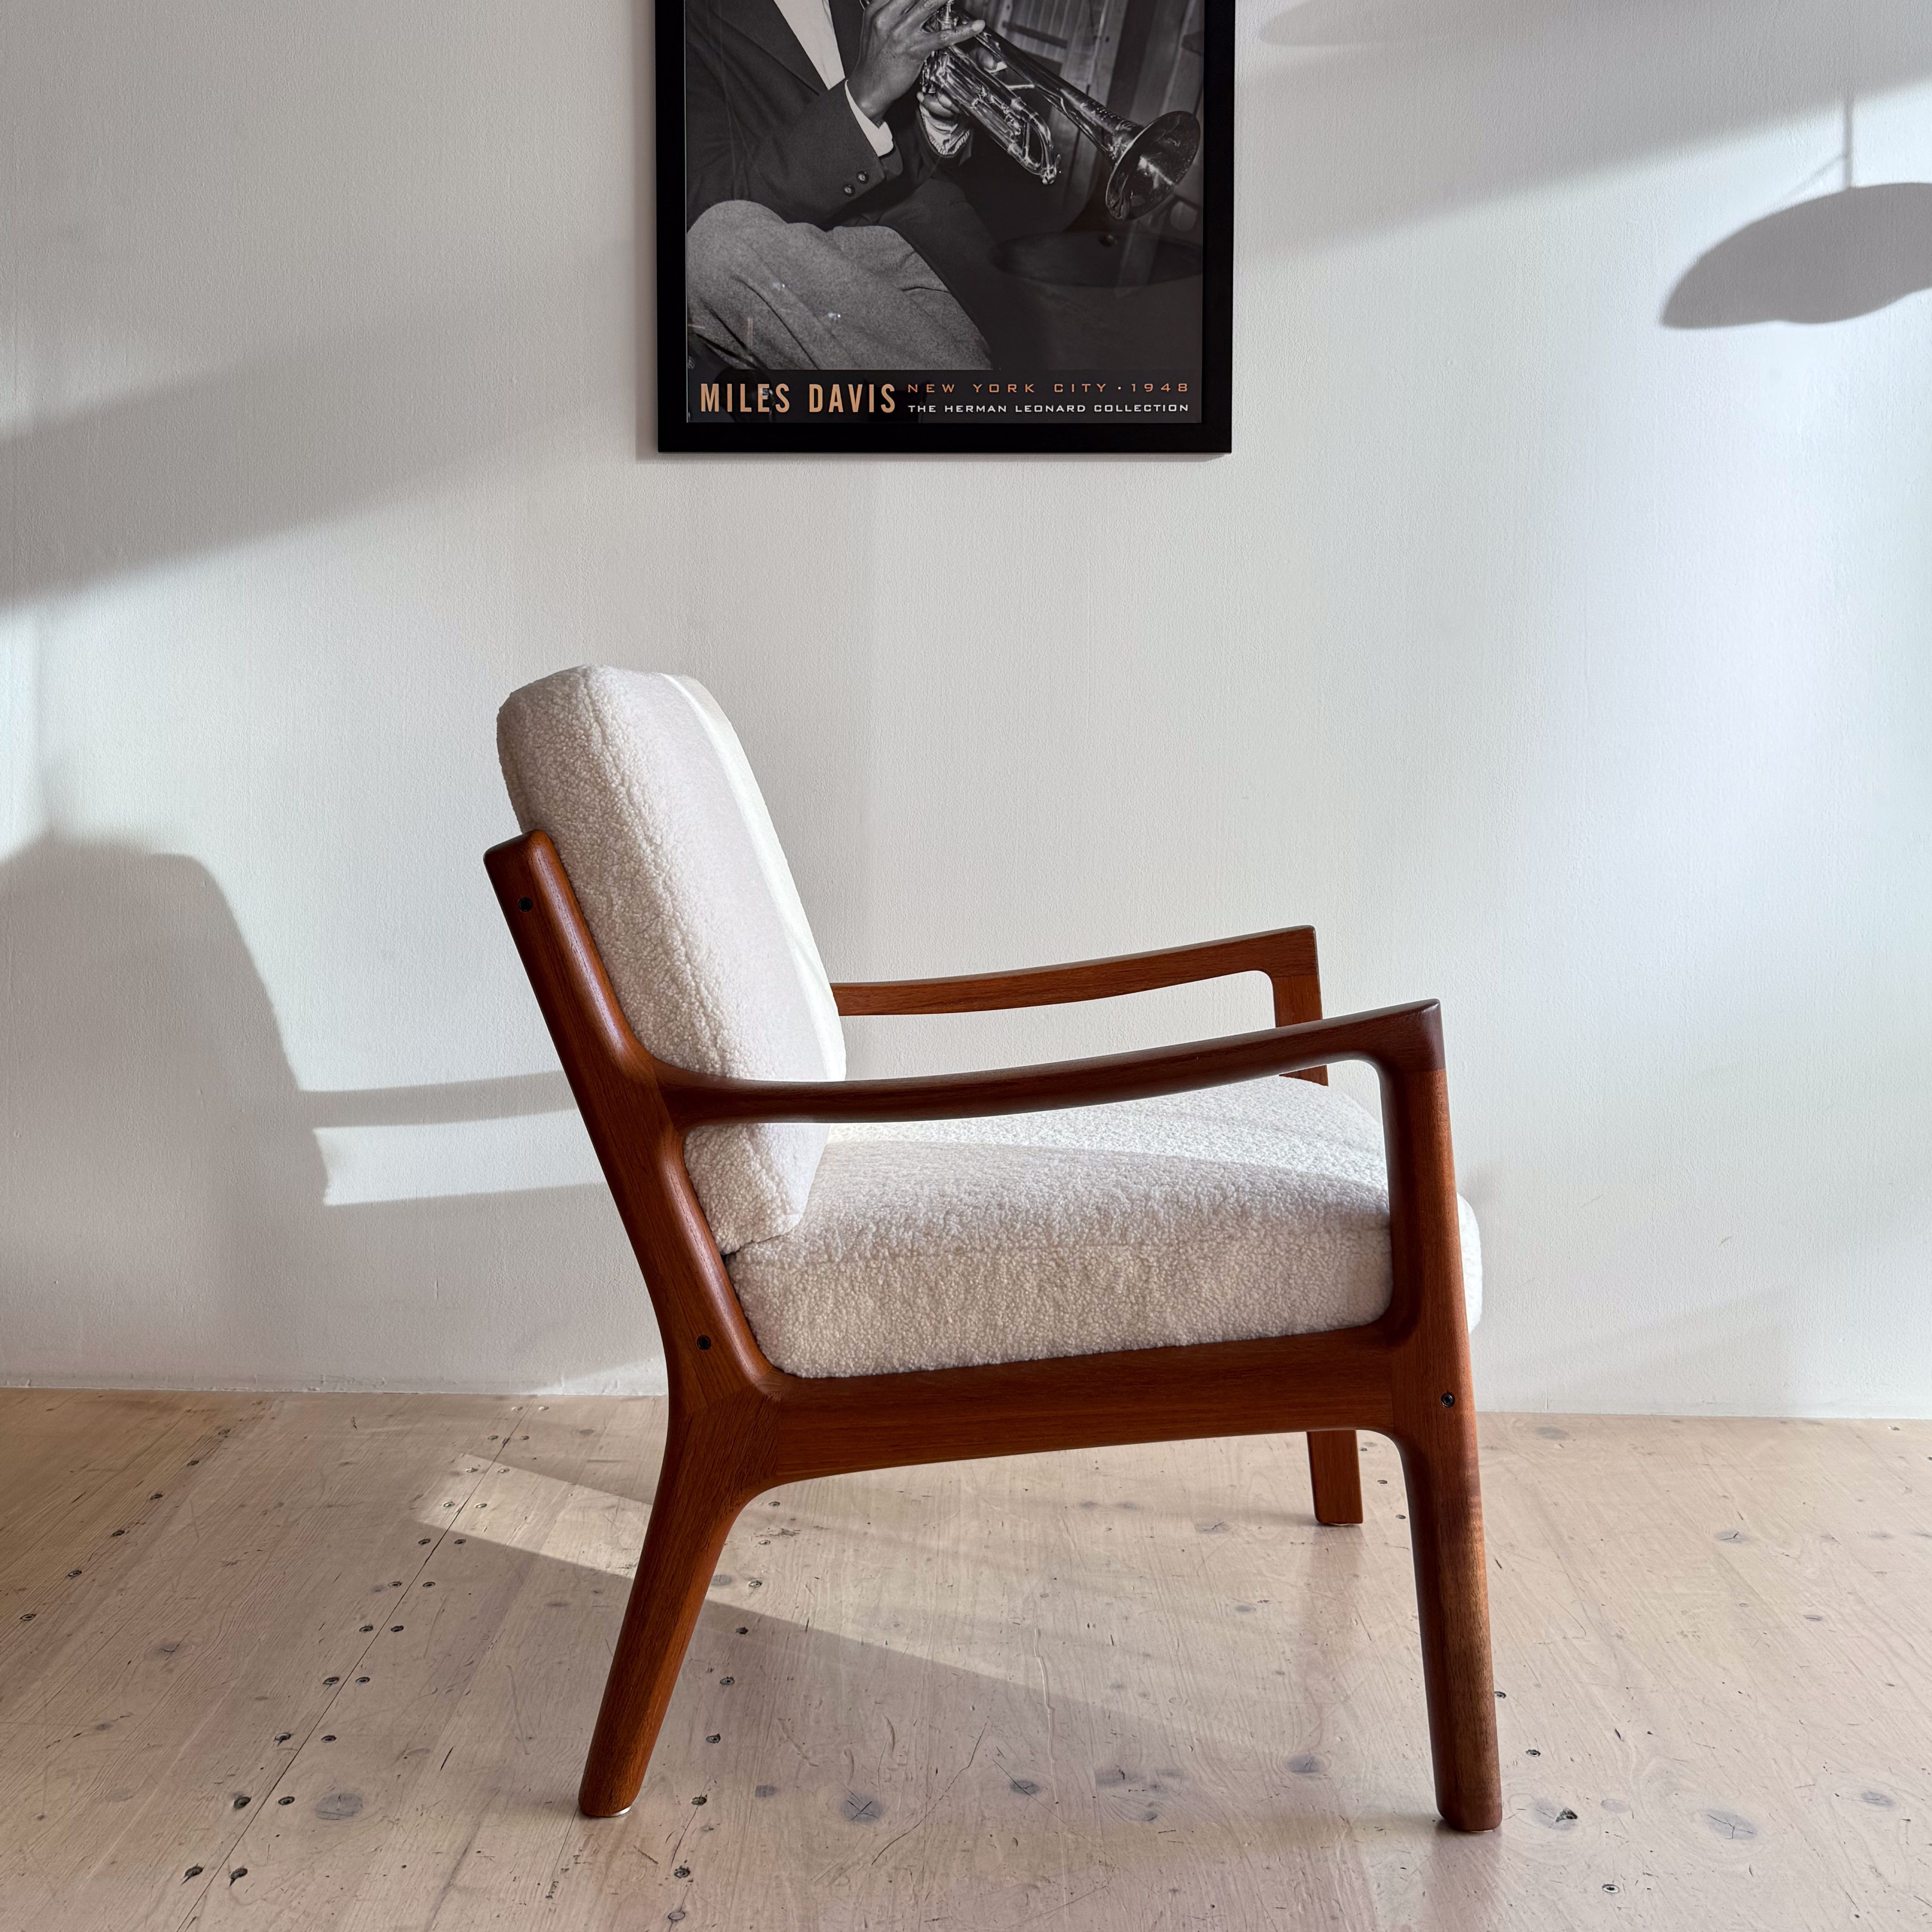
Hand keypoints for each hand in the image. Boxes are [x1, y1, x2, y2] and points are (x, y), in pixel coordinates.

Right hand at [848, 0, 981, 123]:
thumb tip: (907, 3)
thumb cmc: (874, 60)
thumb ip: (888, 9)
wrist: (868, 88)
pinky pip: (942, 37)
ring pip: (928, 4)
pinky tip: (976, 26)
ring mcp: (901, 33)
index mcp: (877, 9)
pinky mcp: (914, 50)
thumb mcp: (874, 27)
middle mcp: (887, 17)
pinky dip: (962, 31)